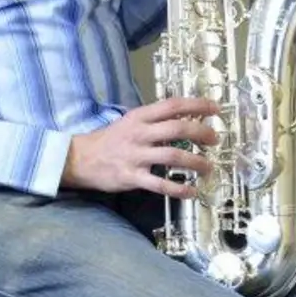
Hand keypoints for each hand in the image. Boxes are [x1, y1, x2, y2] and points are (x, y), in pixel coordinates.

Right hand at [62, 97, 220, 197]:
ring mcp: (136, 155)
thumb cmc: (109, 140)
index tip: (215, 108)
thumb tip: (184, 120)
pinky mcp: (132, 176)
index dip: (197, 105)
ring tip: (208, 168)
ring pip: (174, 156)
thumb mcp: (130, 122)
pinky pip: (159, 183)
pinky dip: (178, 188)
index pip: (173, 105)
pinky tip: (191, 191)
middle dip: (202, 133)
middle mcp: (140, 133)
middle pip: (178, 128)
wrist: (80, 158)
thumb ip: (154, 121)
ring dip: (196, 162)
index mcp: (140, 116)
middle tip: (215, 140)